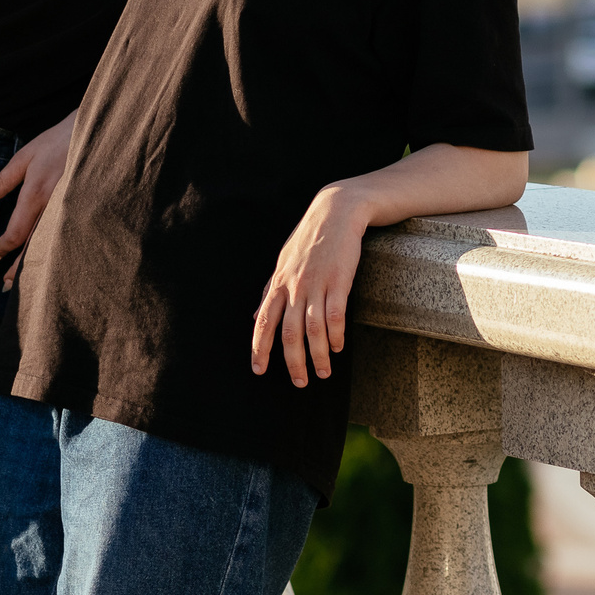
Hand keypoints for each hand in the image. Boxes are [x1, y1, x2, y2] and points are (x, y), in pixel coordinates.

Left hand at [0, 115, 72, 288]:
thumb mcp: (26, 156)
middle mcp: (55, 208)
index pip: (17, 232)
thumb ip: (1, 181)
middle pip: (34, 247)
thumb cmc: (59, 141)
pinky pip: (67, 239)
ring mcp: (72, 212)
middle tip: (5, 285)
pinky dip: (57, 254)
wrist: (99, 133)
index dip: (3, 248)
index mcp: (37, 193)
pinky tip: (52, 265)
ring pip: (51, 247)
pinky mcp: (85, 212)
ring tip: (25, 283)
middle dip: (19, 268)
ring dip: (37, 266)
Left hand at [250, 180, 371, 387]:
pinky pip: (335, 314)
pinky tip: (338, 347)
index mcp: (278, 284)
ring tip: (323, 373)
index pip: (263, 322)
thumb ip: (270, 292)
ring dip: (318, 354)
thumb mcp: (283, 264)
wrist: (335, 212)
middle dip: (292, 361)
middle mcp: (294, 286)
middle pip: (289, 332)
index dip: (259, 348)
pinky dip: (336, 335)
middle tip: (299, 382)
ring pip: (313, 328)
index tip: (258, 370)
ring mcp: (316, 283)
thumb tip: (254, 316)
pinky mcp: (339, 280)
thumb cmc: (308, 241)